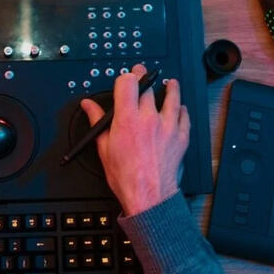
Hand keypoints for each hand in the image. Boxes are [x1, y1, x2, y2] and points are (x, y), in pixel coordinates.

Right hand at [80, 64, 189, 216]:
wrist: (149, 196)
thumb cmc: (126, 177)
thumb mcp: (104, 148)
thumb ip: (97, 121)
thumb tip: (88, 106)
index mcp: (127, 119)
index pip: (128, 82)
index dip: (127, 77)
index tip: (127, 79)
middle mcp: (149, 118)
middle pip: (149, 87)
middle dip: (145, 80)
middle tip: (143, 79)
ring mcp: (167, 126)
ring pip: (172, 97)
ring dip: (170, 88)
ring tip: (170, 84)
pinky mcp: (181, 137)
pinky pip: (184, 116)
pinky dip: (181, 110)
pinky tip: (179, 108)